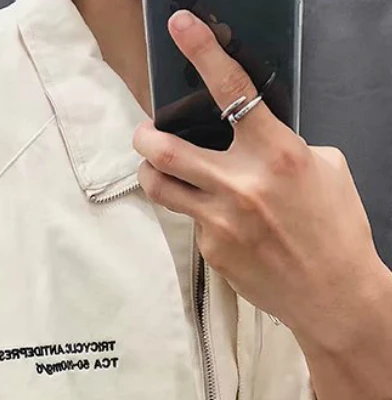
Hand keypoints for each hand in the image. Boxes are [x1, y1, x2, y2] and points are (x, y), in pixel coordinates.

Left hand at [133, 9, 391, 399]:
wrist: (332, 293)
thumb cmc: (336, 228)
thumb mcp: (324, 169)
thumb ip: (280, 147)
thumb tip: (249, 139)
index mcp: (275, 155)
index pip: (233, 91)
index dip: (203, 52)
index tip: (181, 26)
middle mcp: (239, 186)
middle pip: (166, 151)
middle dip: (145, 136)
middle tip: (143, 132)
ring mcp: (218, 222)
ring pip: (161, 189)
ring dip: (152, 173)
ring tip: (159, 170)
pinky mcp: (209, 250)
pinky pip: (191, 222)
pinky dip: (199, 214)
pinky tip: (224, 225)